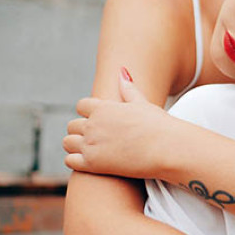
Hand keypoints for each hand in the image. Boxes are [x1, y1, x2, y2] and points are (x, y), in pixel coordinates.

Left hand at [63, 69, 177, 178]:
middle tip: (95, 139)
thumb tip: (122, 71)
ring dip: (75, 146)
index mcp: (104, 108)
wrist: (167, 149)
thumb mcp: (143, 103)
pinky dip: (76, 162)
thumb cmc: (159, 126)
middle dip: (81, 131)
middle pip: (72, 125)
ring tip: (90, 151)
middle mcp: (94, 124)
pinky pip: (70, 161)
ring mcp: (91, 144)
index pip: (81, 106)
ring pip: (67, 142)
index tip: (97, 121)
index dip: (87, 114)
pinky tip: (90, 163)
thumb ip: (128, 89)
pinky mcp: (92, 163)